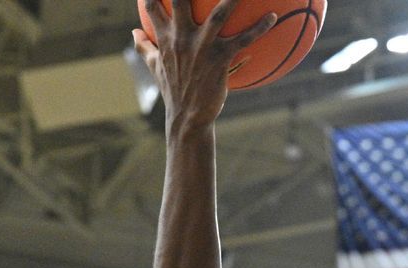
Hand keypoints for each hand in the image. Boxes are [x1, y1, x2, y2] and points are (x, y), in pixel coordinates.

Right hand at [133, 0, 276, 132]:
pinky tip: (273, 17)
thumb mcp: (155, 67)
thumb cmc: (174, 90)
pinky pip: (243, 40)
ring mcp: (201, 48)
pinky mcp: (220, 59)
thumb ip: (145, 47)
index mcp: (165, 38)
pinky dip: (259, 28)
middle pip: (181, 0)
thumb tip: (134, 32)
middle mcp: (182, 38)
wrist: (187, 117)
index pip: (152, 6)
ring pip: (218, 15)